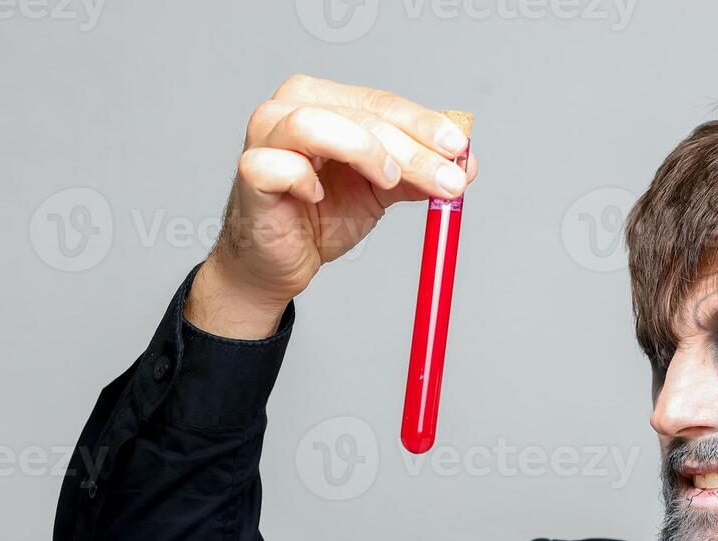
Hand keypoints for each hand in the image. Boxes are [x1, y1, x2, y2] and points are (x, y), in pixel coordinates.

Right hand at [184, 74, 477, 338]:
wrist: (279, 260)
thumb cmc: (321, 215)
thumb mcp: (383, 191)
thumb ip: (419, 174)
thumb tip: (466, 166)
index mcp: (328, 102)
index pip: (382, 103)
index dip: (424, 125)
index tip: (460, 149)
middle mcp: (292, 107)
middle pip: (360, 115)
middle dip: (411, 149)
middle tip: (447, 182)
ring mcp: (266, 137)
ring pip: (315, 125)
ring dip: (364, 150)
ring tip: (388, 181)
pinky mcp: (251, 172)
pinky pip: (278, 166)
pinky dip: (302, 178)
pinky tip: (316, 196)